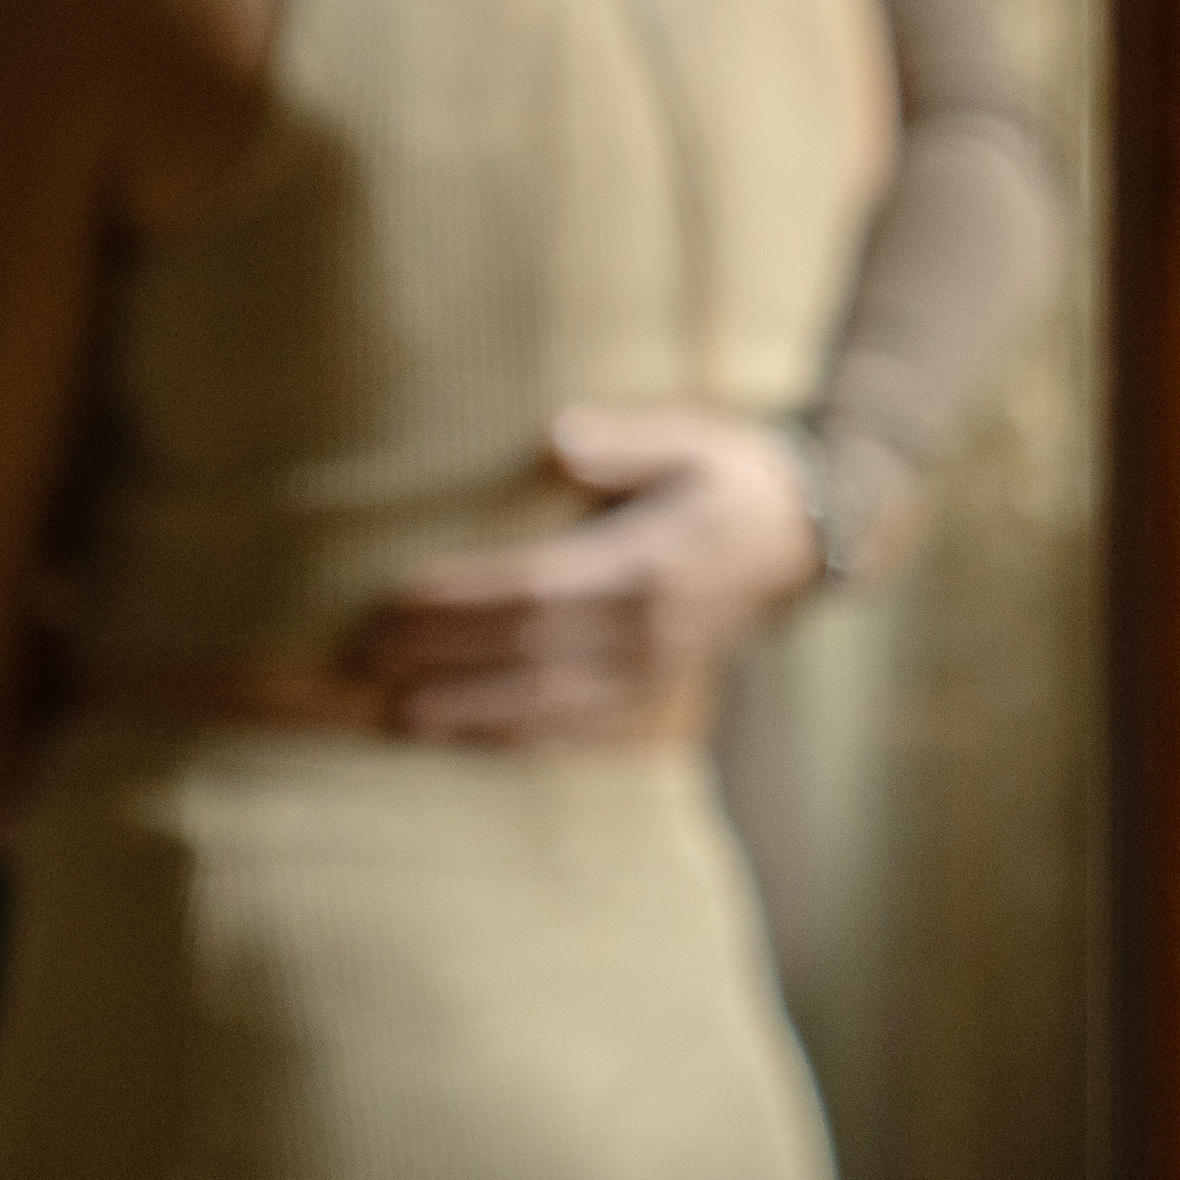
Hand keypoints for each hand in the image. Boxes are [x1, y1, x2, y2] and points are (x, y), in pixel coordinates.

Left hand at [351, 405, 820, 745]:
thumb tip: (558, 437)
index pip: (538, 590)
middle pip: (530, 653)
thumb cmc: (736, 475)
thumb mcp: (693, 437)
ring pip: (550, 705)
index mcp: (650, 564)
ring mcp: (654, 672)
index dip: (464, 600)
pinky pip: (582, 730)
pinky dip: (521, 741)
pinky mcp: (656, 694)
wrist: (808, 537)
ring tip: (402, 718)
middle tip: (370, 658)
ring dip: (471, 714)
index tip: (397, 599)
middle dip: (445, 658)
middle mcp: (649, 631)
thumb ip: (626, 441)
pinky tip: (470, 742)